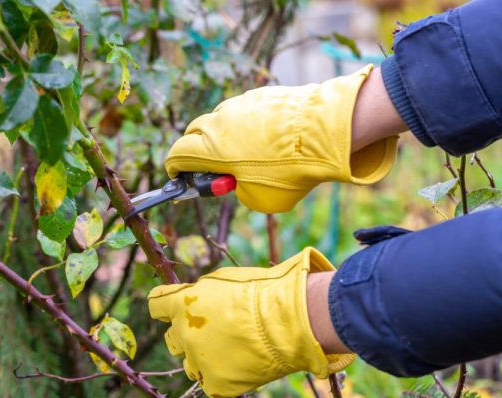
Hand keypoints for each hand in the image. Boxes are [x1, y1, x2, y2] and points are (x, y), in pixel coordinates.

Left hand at [147, 247, 355, 397]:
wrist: (288, 320)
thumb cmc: (261, 291)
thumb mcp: (224, 280)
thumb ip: (202, 291)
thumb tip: (196, 296)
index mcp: (182, 304)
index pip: (156, 306)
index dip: (166, 307)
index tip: (174, 307)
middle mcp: (184, 333)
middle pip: (172, 339)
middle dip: (186, 334)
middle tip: (211, 331)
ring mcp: (199, 361)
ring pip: (190, 365)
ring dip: (203, 358)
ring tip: (230, 351)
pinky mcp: (217, 384)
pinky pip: (210, 387)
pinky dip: (221, 381)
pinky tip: (237, 370)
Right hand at [165, 65, 397, 212]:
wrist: (325, 132)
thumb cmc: (290, 171)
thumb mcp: (259, 199)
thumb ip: (239, 190)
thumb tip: (239, 180)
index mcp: (211, 149)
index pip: (177, 154)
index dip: (176, 167)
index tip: (180, 175)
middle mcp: (220, 122)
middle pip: (194, 132)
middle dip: (196, 149)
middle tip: (212, 166)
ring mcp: (241, 104)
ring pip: (221, 119)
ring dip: (224, 135)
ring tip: (247, 153)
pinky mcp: (262, 95)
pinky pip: (245, 110)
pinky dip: (248, 125)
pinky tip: (269, 138)